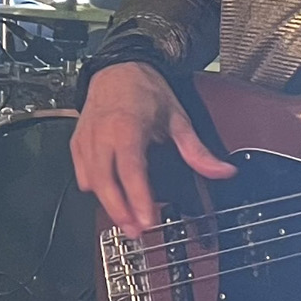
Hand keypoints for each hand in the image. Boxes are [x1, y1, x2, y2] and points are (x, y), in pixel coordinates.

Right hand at [70, 60, 235, 241]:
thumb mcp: (177, 118)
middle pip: (105, 182)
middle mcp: (103, 135)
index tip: (147, 220)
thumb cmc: (144, 90)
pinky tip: (106, 197)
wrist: (117, 68)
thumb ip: (197, 150)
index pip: (131, 171)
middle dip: (119, 211)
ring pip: (90, 180)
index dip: (138, 199)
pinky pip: (81, 172)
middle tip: (135, 232)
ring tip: (125, 221)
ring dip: (107, 204)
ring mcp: (87, 139)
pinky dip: (92, 187)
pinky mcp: (78, 142)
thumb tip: (222, 171)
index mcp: (127, 129)